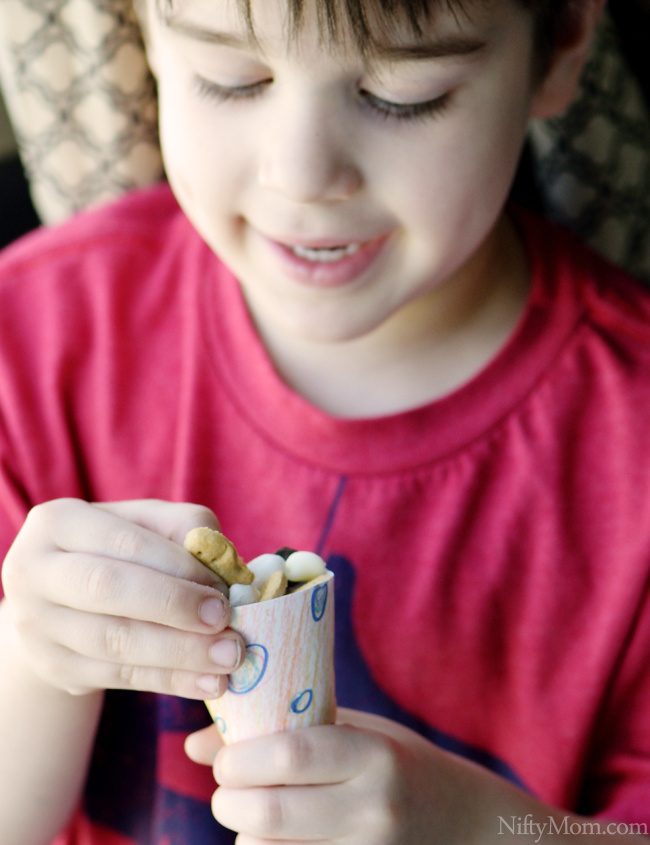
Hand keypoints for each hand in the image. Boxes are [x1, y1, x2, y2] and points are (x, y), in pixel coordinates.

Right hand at [1, 498, 244, 697]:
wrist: (61, 601)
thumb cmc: (118, 552)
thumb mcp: (145, 525)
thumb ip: (185, 529)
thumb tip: (225, 563)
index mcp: (57, 523)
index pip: (125, 543)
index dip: (177, 566)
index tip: (223, 588)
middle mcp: (35, 572)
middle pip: (108, 590)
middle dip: (174, 606)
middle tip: (226, 621)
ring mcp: (38, 625)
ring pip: (115, 641)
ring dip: (180, 653)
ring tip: (229, 657)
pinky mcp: (54, 668)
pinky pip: (119, 676)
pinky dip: (171, 680)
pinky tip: (209, 681)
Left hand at [185, 708, 496, 844]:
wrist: (464, 824)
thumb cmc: (400, 764)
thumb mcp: (355, 731)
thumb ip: (283, 729)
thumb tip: (196, 742)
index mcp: (372, 755)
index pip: (290, 756)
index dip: (241, 758)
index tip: (225, 758)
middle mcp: (372, 810)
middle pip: (270, 815)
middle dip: (228, 802)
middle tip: (226, 789)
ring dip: (244, 837)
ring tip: (255, 814)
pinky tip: (278, 840)